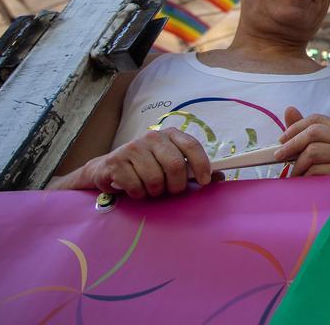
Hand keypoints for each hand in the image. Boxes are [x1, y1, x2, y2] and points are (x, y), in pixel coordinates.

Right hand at [76, 129, 211, 197]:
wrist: (109, 168)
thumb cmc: (147, 167)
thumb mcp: (171, 165)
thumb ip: (194, 170)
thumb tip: (220, 176)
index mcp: (171, 135)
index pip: (192, 146)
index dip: (201, 165)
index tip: (204, 182)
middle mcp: (153, 137)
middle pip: (175, 165)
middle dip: (176, 185)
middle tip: (170, 191)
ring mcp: (133, 147)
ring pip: (155, 179)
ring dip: (155, 191)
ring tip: (150, 189)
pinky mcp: (116, 161)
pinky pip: (136, 186)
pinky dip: (139, 194)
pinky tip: (135, 189)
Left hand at [275, 106, 329, 176]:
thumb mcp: (319, 148)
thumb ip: (304, 131)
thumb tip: (289, 109)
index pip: (316, 119)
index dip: (296, 127)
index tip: (281, 139)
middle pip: (313, 132)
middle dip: (291, 144)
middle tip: (279, 156)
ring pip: (312, 152)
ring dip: (297, 165)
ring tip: (294, 174)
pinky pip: (317, 170)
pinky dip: (305, 176)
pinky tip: (305, 182)